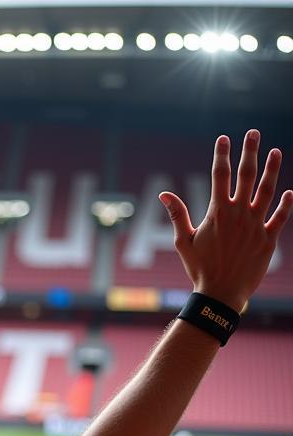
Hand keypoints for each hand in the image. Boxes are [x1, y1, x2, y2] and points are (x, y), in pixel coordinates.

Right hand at [160, 130, 291, 311]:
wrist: (220, 294)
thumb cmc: (199, 269)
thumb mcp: (183, 242)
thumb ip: (177, 215)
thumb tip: (164, 194)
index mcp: (218, 213)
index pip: (220, 175)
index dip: (222, 155)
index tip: (224, 139)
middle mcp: (239, 214)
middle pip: (246, 175)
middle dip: (249, 151)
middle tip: (252, 133)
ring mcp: (256, 225)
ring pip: (267, 191)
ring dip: (272, 169)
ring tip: (276, 151)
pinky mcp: (268, 239)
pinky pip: (281, 217)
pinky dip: (286, 204)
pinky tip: (289, 192)